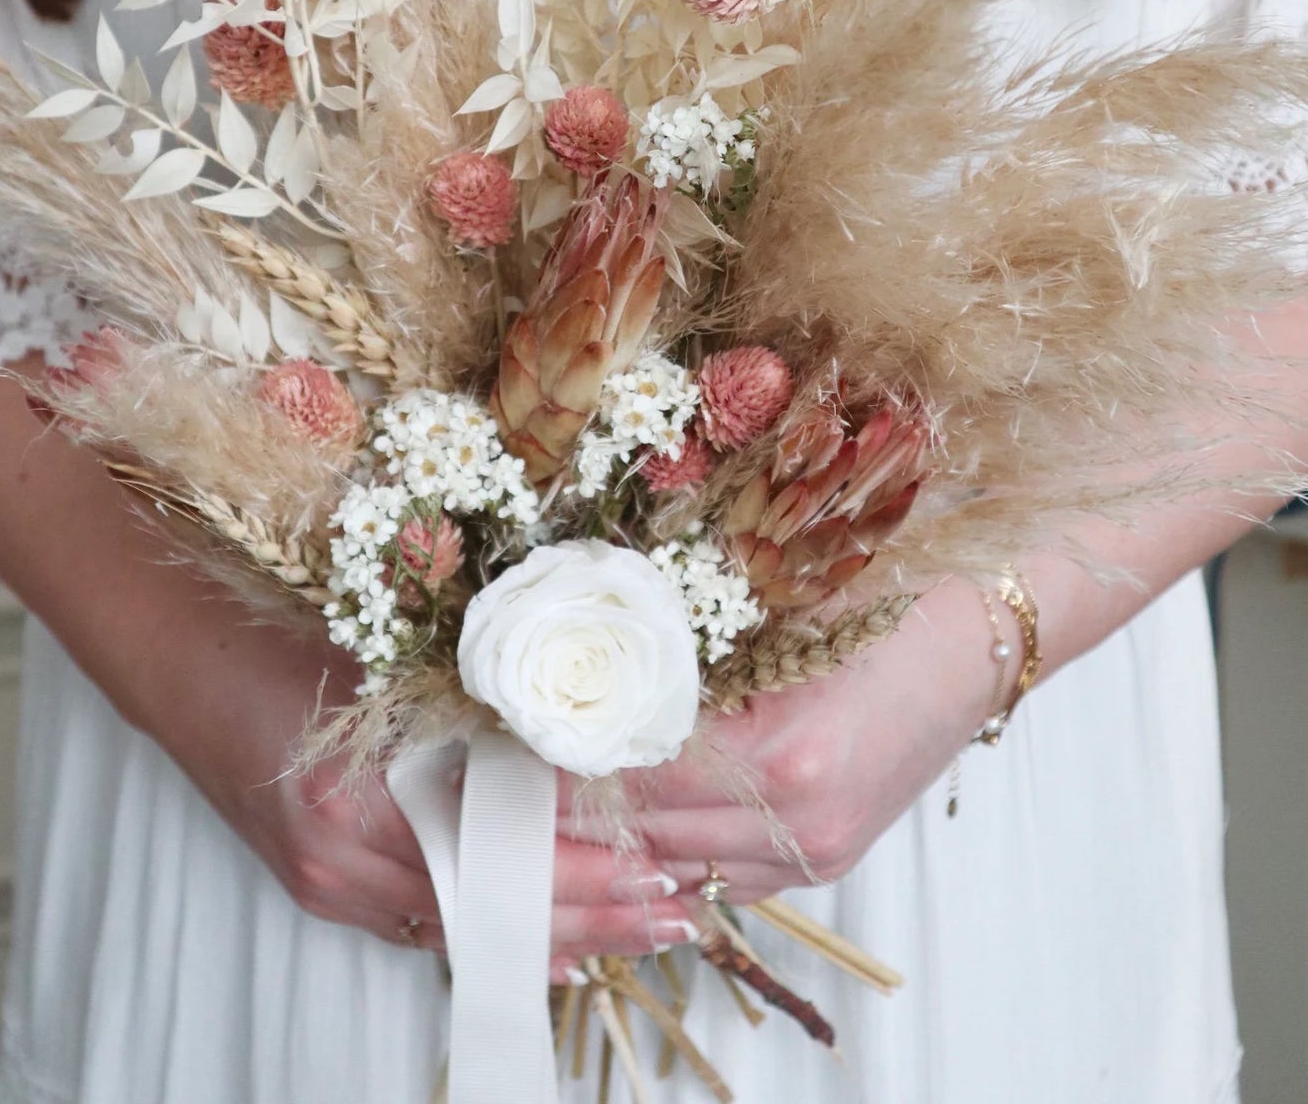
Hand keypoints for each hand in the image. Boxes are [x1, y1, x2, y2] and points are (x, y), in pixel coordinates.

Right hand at [133, 584, 695, 972]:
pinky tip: (552, 948)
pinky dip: (493, 938)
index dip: (587, 869)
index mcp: (363, 796)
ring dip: (556, 935)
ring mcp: (330, 885)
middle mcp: (344, 859)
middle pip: (492, 912)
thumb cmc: (288, 647)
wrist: (188, 670)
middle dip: (593, 919)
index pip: (502, 855)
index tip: (659, 867)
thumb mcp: (390, 662)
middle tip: (678, 914)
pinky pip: (426, 930)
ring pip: (465, 933)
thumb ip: (475, 704)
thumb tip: (584, 731)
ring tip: (639, 933)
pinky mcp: (324, 891)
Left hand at [558, 579, 1008, 902]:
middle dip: (578, 808)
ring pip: (679, 867)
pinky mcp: (827, 863)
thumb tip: (587, 670)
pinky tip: (638, 822)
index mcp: (778, 751)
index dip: (567, 762)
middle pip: (648, 834)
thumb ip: (686, 660)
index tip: (511, 741)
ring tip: (561, 801)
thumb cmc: (878, 609)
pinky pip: (724, 875)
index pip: (636, 777)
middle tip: (516, 774)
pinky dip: (676, 852)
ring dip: (622, 838)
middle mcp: (796, 819)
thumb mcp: (772, 619)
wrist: (974, 642)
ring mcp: (815, 851)